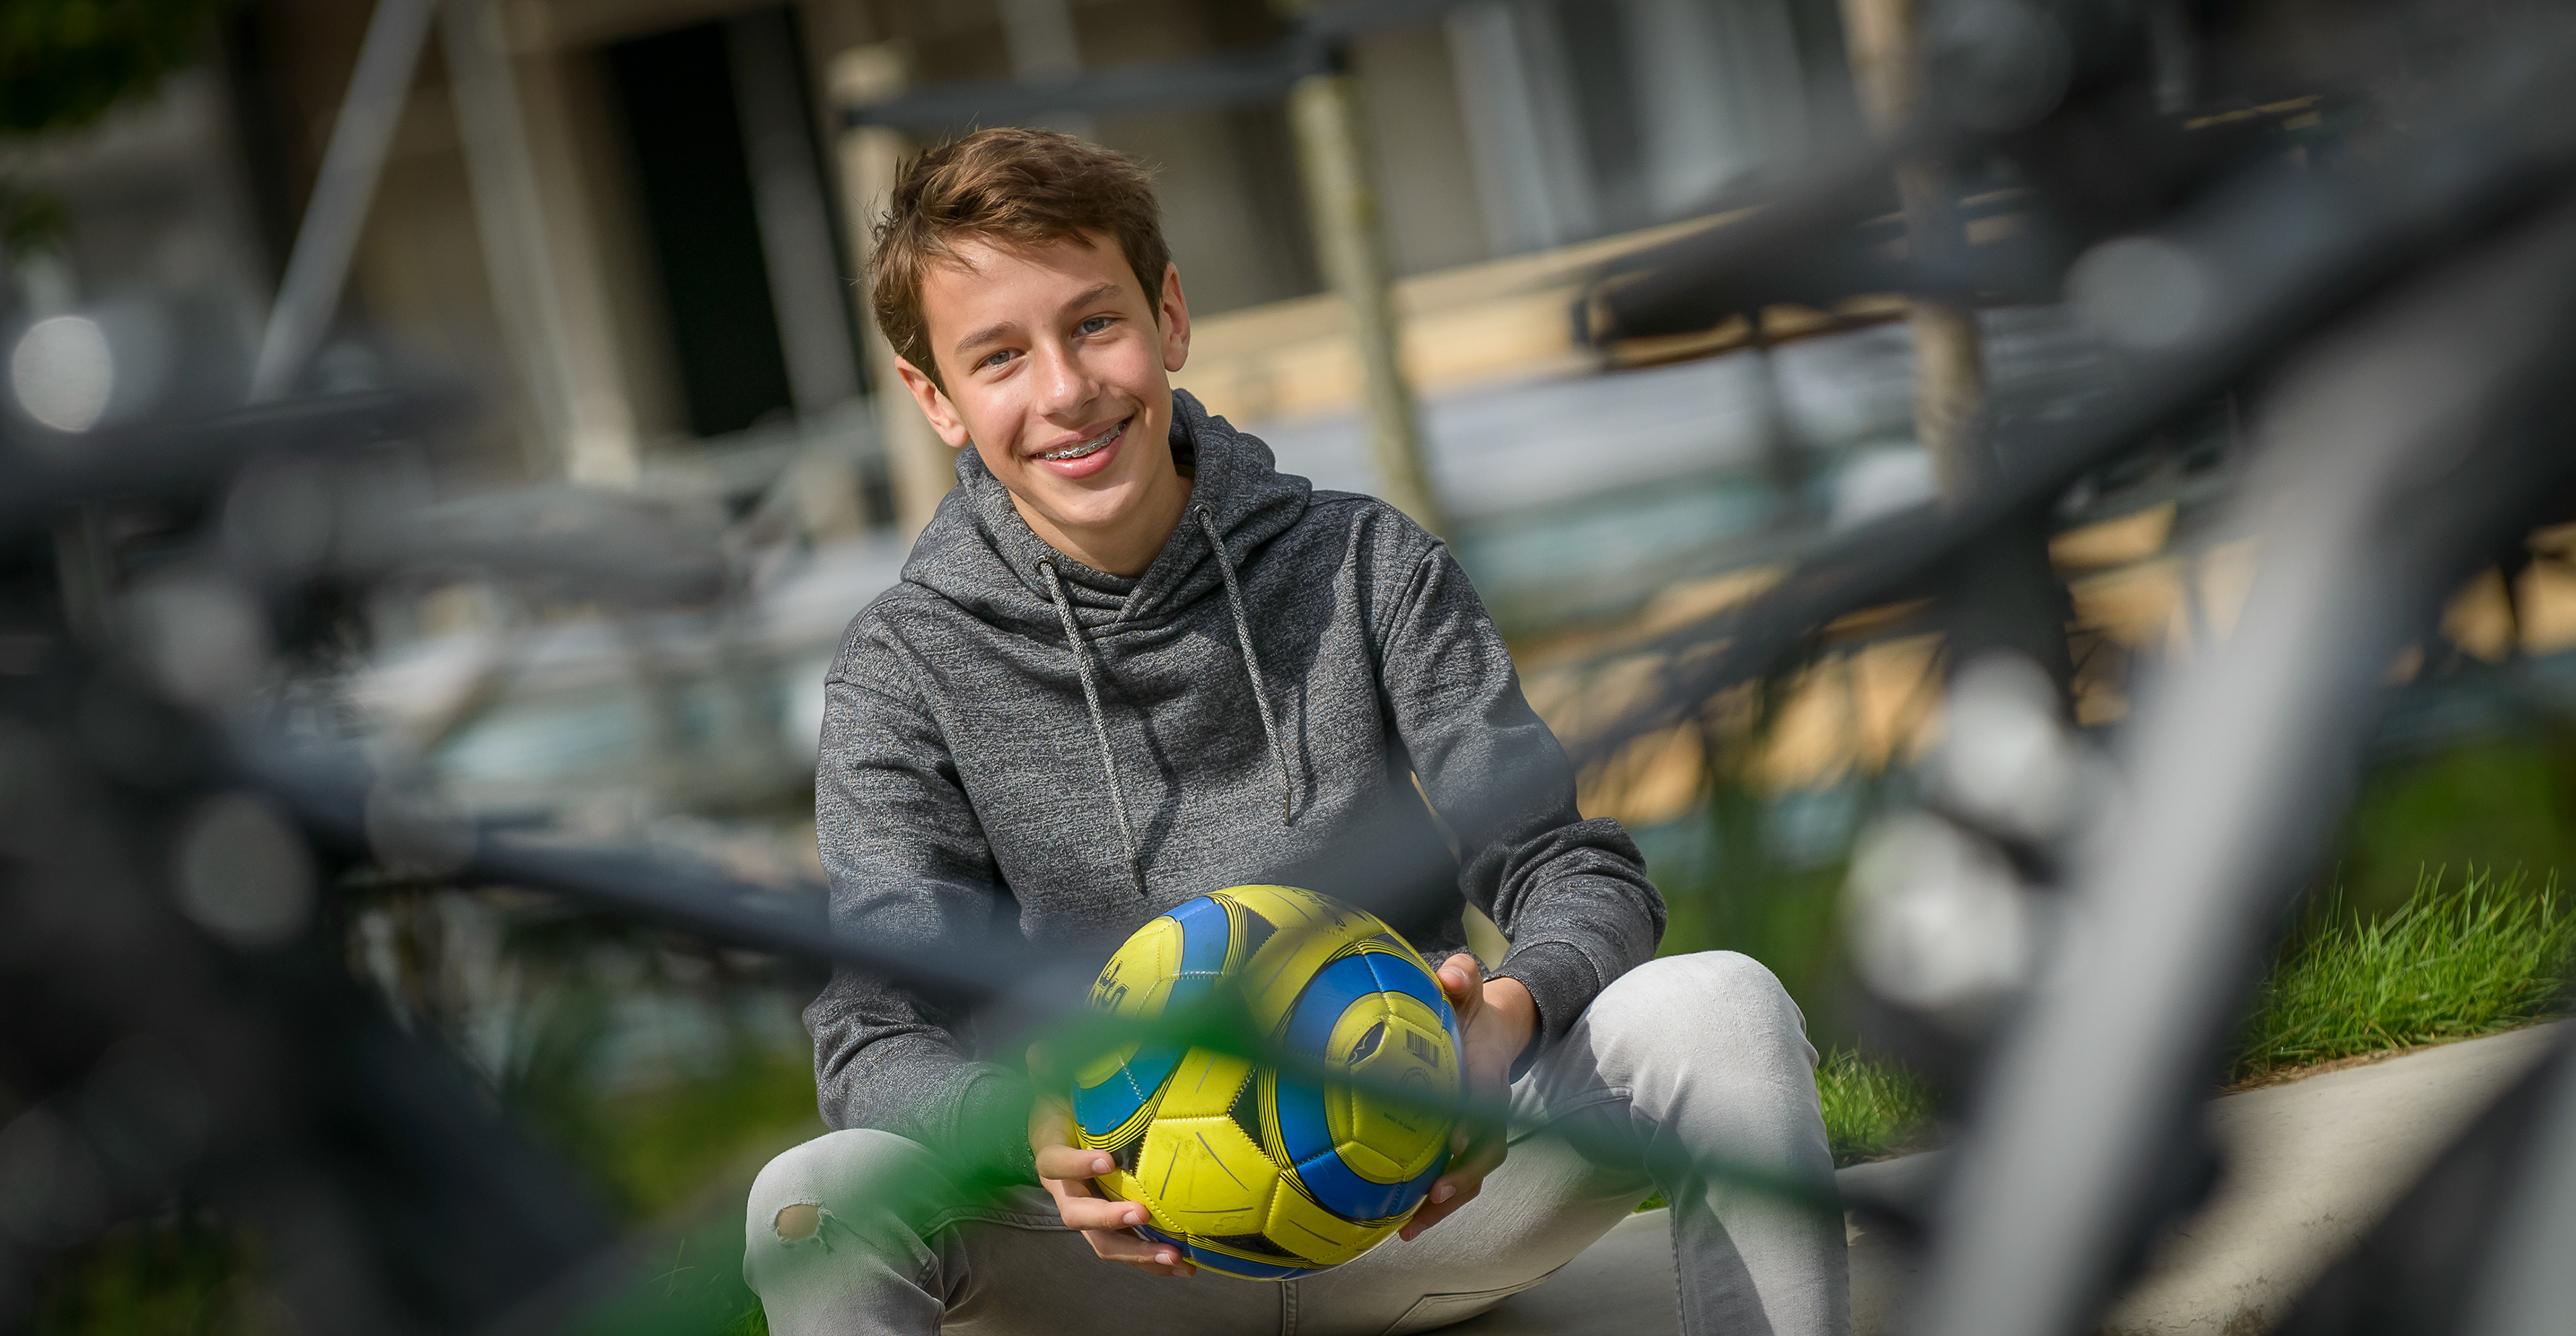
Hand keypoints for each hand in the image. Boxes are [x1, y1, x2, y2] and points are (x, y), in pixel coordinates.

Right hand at [1026, 1047, 1196, 1276]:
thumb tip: (1039, 1049)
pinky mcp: (1111, 1228)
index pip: (1057, 1164)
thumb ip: (1050, 1072)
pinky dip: (1155, 1261)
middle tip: (1142, 1214)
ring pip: (1107, 1243)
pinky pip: (1130, 1248)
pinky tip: (1187, 1266)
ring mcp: (1090, 1216)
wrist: (1058, 1145)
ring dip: (1140, 1253)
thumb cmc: (1062, 1113)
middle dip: (1110, 1219)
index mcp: (1052, 1160)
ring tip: (1174, 1257)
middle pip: (1081, 1217)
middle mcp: (1067, 1194)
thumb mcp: (1054, 1089)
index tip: (1106, 1160)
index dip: (1078, 1164)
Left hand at [1401, 953, 1536, 1241]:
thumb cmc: (1468, 1008)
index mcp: (1486, 1069)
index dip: (1471, 1119)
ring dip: (1446, 1204)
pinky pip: (1457, 1178)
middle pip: (1486, 1150)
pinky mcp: (1466, 1145)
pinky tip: (1403, 1224)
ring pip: (1473, 1174)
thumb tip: (1453, 971)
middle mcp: (1489, 1106)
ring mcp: (1481, 1130)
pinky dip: (1434, 1204)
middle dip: (1464, 1176)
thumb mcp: (1467, 987)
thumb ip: (1462, 977)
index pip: (1484, 1096)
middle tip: (1433, 1194)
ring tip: (1410, 1229)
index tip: (1452, 1140)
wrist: (1494, 1029)